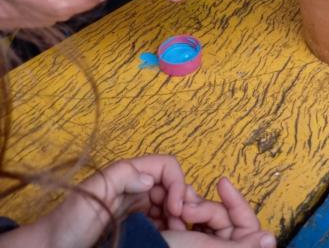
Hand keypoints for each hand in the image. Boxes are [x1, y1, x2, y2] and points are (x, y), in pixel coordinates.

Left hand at [32, 155, 190, 247]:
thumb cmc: (69, 220)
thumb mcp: (94, 190)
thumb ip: (123, 175)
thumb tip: (151, 179)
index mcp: (128, 173)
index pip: (166, 166)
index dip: (177, 183)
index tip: (175, 208)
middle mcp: (136, 186)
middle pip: (172, 185)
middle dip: (182, 201)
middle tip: (181, 225)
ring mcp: (136, 207)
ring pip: (169, 204)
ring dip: (178, 216)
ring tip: (176, 233)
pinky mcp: (136, 225)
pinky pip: (160, 221)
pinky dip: (169, 228)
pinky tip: (168, 237)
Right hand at [164, 178, 275, 246]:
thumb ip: (241, 245)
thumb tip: (270, 239)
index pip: (246, 224)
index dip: (236, 201)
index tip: (221, 182)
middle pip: (223, 218)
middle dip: (204, 207)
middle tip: (184, 208)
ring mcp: (204, 246)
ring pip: (206, 218)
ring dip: (190, 210)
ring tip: (174, 212)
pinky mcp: (188, 243)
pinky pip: (192, 224)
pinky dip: (182, 217)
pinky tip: (170, 216)